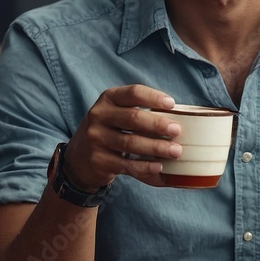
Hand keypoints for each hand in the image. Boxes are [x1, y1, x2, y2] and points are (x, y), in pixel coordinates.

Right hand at [63, 84, 183, 189]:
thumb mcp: (116, 114)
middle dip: (158, 124)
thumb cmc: (109, 130)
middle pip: (133, 118)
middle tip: (177, 131)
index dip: (153, 97)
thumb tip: (179, 121)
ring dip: (156, 147)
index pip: (133, 93)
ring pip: (130, 142)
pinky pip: (126, 164)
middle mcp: (98, 115)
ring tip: (175, 151)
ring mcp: (96, 138)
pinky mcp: (98, 160)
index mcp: (108, 99)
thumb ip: (139, 113)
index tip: (172, 104)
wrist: (79, 157)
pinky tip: (159, 167)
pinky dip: (145, 166)